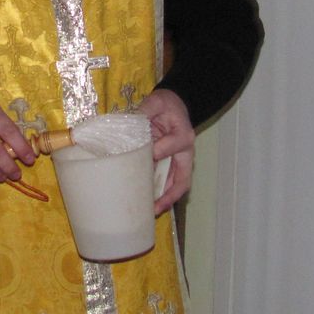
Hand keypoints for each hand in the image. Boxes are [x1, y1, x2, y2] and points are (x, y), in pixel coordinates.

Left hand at [138, 89, 194, 213]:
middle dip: (169, 196)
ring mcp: (179, 162)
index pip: (172, 147)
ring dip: (164, 200)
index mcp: (183, 135)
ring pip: (176, 186)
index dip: (158, 152)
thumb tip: (129, 123)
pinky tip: (146, 202)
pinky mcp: (170, 165)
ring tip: (149, 212)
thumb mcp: (157, 101)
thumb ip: (145, 110)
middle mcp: (185, 153)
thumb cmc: (166, 104)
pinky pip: (167, 183)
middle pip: (182, 179)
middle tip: (154, 208)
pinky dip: (158, 194)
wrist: (174, 105)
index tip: (142, 156)